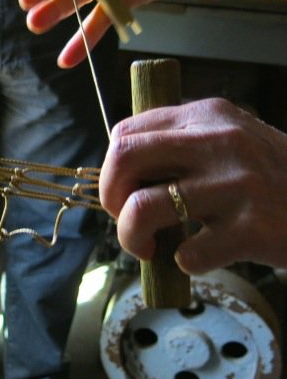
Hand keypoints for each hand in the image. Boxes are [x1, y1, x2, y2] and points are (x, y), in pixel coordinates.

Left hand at [99, 98, 286, 273]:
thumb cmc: (278, 181)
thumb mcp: (233, 142)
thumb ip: (184, 144)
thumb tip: (121, 170)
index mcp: (209, 115)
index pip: (127, 131)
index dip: (112, 168)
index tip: (123, 191)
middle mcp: (220, 142)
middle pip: (124, 157)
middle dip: (109, 195)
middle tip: (122, 217)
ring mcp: (237, 185)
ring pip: (142, 208)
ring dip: (130, 236)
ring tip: (146, 247)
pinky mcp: (252, 229)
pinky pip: (187, 254)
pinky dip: (183, 264)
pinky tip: (199, 258)